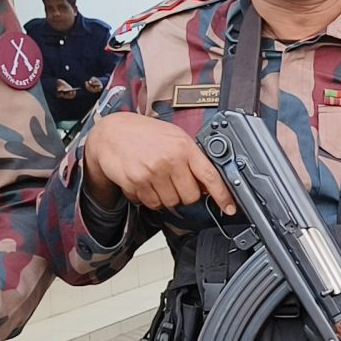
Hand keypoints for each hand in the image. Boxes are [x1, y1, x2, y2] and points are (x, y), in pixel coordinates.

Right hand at [81, 110, 233, 214]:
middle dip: (184, 193)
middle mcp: (170, 160)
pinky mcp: (136, 183)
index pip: (210, 176)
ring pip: (170, 203)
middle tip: (173, 180)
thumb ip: (192, 159)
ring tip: (155, 178)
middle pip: (190, 196)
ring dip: (164, 197)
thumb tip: (209, 185)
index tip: (229, 208)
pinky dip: (147, 197)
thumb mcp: (174, 138)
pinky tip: (143, 180)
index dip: (222, 196)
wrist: (111, 132)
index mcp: (184, 147)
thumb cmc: (144, 134)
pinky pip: (150, 203)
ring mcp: (152, 172)